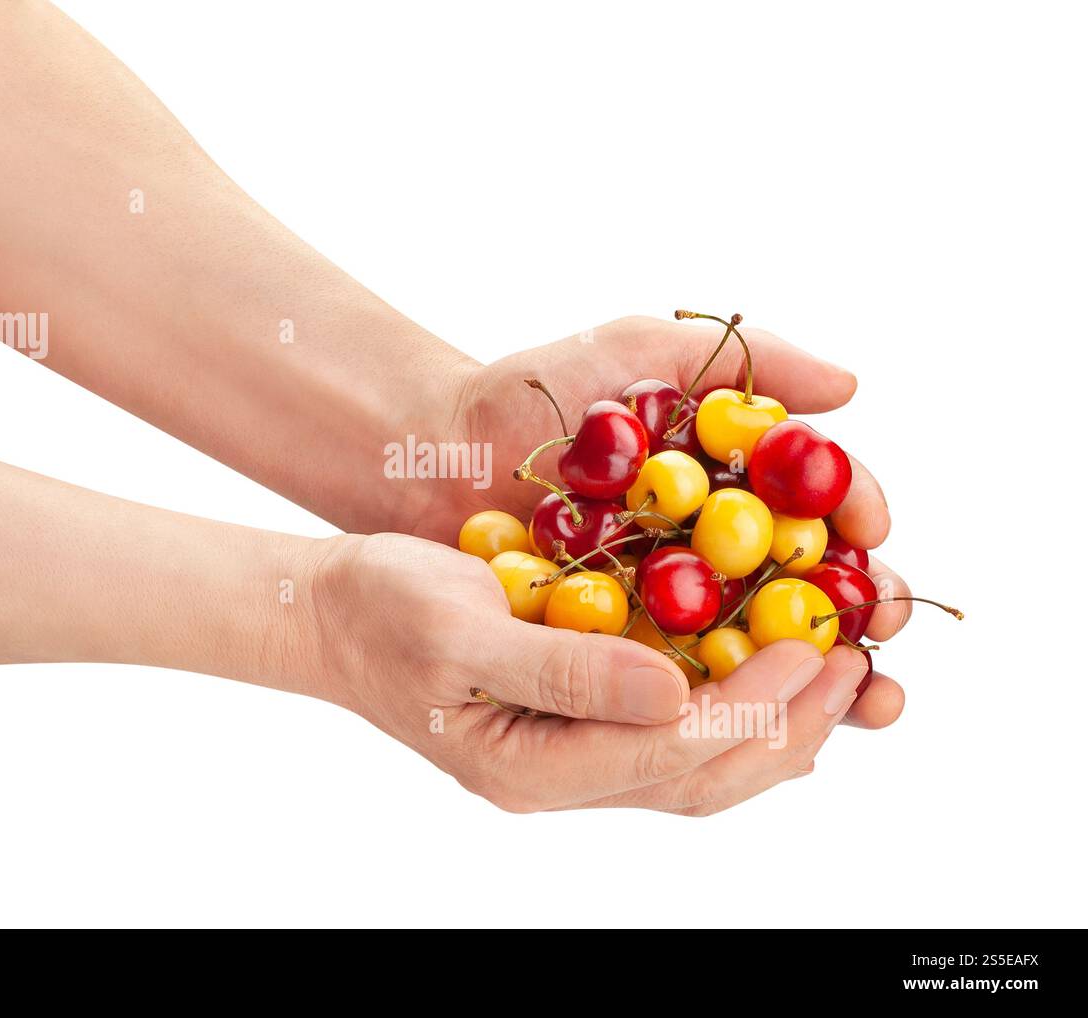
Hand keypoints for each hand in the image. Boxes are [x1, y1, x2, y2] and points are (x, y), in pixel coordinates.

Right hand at [313, 532, 870, 814]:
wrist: (334, 612)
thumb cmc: (380, 609)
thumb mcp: (459, 627)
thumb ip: (565, 670)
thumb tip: (677, 693)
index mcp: (529, 766)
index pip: (667, 751)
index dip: (750, 704)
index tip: (810, 647)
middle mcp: (559, 778)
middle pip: (700, 781)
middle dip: (789, 729)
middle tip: (857, 670)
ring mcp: (568, 758)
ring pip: (696, 772)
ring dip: (776, 731)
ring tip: (841, 680)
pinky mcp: (574, 725)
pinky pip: (672, 741)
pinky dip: (733, 717)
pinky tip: (773, 688)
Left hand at [415, 314, 908, 728]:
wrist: (434, 449)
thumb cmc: (534, 391)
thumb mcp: (639, 353)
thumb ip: (748, 362)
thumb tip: (853, 388)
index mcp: (735, 480)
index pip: (819, 503)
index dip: (856, 518)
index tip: (873, 534)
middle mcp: (715, 548)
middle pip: (808, 590)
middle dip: (857, 619)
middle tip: (885, 642)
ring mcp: (670, 605)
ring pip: (757, 652)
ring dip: (813, 681)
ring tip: (861, 701)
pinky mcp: (619, 649)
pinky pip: (680, 686)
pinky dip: (722, 706)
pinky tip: (765, 727)